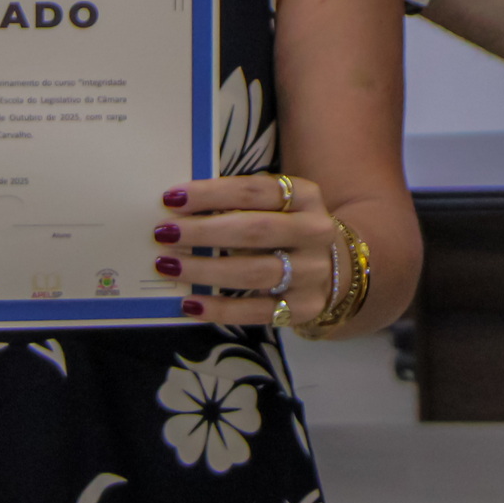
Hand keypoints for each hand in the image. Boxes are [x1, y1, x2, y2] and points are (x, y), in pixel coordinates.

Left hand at [153, 175, 343, 328]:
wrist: (338, 268)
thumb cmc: (288, 230)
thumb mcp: (278, 207)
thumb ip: (239, 205)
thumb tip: (180, 209)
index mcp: (305, 196)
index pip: (254, 191)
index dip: (211, 194)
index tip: (172, 198)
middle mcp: (314, 232)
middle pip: (254, 230)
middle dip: (204, 232)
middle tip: (164, 234)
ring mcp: (312, 273)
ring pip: (254, 272)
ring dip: (205, 270)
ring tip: (169, 266)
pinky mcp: (303, 308)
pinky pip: (256, 311)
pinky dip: (220, 308)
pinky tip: (190, 303)